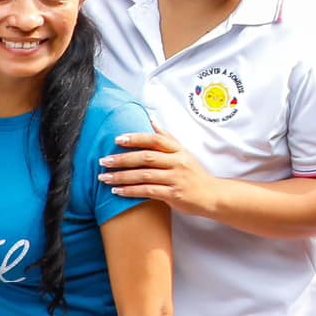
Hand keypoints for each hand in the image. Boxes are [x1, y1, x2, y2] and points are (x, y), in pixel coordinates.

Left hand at [99, 130, 215, 212]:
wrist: (212, 196)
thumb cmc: (194, 174)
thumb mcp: (184, 153)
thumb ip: (167, 138)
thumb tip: (151, 119)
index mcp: (179, 151)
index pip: (156, 140)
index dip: (136, 138)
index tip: (118, 139)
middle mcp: (178, 163)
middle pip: (146, 157)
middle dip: (122, 159)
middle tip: (103, 161)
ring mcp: (176, 179)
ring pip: (144, 175)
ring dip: (121, 176)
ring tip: (104, 177)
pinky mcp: (174, 194)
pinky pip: (147, 191)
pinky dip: (130, 191)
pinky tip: (116, 191)